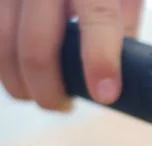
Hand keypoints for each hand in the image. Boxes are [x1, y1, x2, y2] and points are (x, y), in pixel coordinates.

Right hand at [0, 0, 143, 110]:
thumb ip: (122, 17)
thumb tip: (118, 67)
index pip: (97, 18)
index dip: (100, 61)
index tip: (105, 95)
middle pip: (36, 47)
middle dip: (50, 90)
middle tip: (63, 104)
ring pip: (1, 47)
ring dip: (18, 83)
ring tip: (39, 92)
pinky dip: (0, 60)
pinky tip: (15, 69)